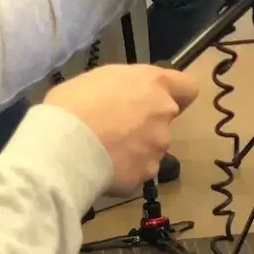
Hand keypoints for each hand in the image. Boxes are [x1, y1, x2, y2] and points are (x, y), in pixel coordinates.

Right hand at [44, 65, 199, 193]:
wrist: (64, 146)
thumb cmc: (74, 103)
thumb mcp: (99, 79)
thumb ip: (124, 88)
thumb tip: (125, 99)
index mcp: (155, 85)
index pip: (188, 88)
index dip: (176, 95)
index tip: (157, 101)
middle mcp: (164, 114)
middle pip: (165, 120)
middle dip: (146, 125)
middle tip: (115, 129)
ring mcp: (158, 147)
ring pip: (152, 147)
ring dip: (135, 149)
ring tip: (103, 151)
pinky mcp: (146, 174)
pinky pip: (138, 171)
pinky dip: (124, 170)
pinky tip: (101, 168)